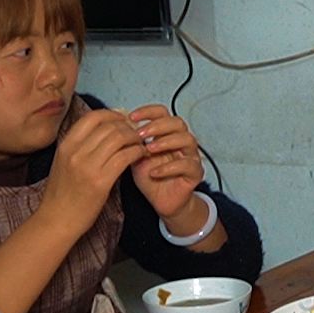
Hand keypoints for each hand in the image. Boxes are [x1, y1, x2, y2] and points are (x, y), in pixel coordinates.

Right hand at [39, 108, 147, 228]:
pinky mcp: (101, 181)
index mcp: (66, 145)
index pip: (93, 117)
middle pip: (109, 126)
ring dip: (135, 139)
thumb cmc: (62, 194)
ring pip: (119, 138)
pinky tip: (140, 156)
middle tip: (136, 134)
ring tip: (140, 145)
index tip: (122, 120)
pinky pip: (125, 157)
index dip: (112, 115)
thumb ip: (80, 146)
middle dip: (127, 127)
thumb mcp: (64, 163)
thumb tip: (104, 131)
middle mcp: (76, 152)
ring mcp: (88, 166)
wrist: (56, 220)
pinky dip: (137, 152)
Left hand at [126, 105, 207, 224]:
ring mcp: (191, 156)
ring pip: (188, 139)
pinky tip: (154, 172)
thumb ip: (132, 143)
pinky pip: (187, 165)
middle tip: (140, 133)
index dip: (148, 111)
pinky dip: (169, 167)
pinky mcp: (196, 173)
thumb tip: (117, 127)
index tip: (131, 117)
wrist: (162, 202)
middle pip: (178, 122)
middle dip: (158, 125)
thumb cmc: (150, 177)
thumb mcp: (135, 157)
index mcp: (167, 134)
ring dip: (166, 142)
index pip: (162, 113)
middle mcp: (181, 141)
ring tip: (149, 150)